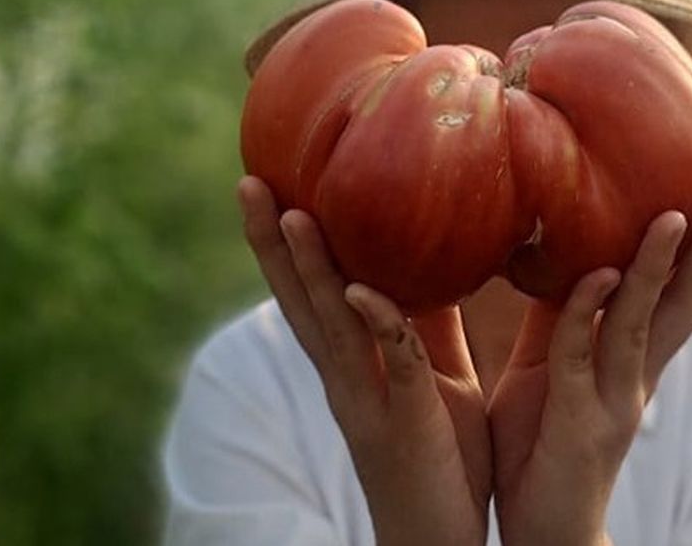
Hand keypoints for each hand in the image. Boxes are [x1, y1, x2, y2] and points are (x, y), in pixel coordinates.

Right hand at [238, 176, 490, 545]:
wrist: (443, 539)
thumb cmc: (442, 455)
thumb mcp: (435, 375)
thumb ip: (423, 325)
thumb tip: (435, 259)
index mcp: (351, 362)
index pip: (309, 290)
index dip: (284, 242)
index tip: (268, 182)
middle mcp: (345, 378)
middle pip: (299, 300)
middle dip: (272, 243)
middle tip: (249, 182)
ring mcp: (369, 402)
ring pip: (332, 326)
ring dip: (311, 271)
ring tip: (293, 214)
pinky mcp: (405, 426)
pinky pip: (393, 369)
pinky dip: (378, 327)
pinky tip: (363, 292)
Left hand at [488, 186, 691, 545]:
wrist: (538, 529)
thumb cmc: (538, 443)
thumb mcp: (546, 364)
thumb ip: (561, 316)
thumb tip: (566, 253)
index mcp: (630, 361)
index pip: (677, 294)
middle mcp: (635, 378)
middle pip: (684, 304)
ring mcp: (614, 402)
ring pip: (640, 323)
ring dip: (659, 269)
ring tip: (673, 215)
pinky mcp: (580, 425)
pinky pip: (580, 358)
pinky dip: (589, 314)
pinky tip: (601, 276)